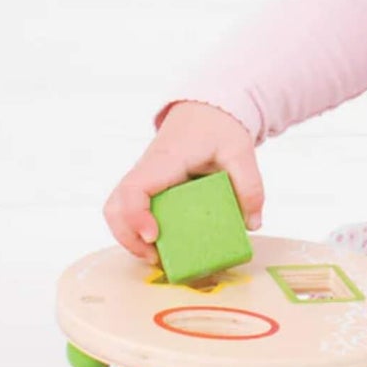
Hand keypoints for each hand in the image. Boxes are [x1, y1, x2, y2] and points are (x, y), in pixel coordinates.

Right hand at [102, 100, 264, 263]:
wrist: (207, 110)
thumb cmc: (218, 127)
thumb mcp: (240, 151)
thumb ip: (250, 186)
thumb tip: (252, 223)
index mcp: (165, 161)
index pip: (133, 190)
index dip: (136, 217)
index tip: (153, 236)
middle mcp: (146, 171)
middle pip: (114, 206)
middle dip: (128, 237)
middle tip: (156, 256)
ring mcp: (144, 179)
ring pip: (117, 210)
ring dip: (130, 236)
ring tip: (158, 255)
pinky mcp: (149, 187)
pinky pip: (132, 209)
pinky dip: (139, 229)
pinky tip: (163, 243)